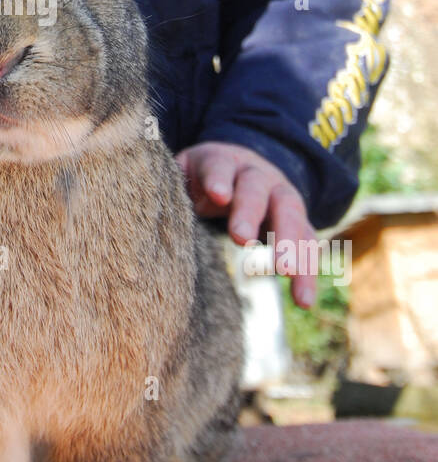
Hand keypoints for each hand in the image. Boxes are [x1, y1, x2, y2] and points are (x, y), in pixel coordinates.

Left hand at [174, 140, 317, 307]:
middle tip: (240, 238)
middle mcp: (257, 175)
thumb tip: (154, 203)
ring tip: (285, 270)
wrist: (242, 171)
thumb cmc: (203, 181)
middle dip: (250, 212)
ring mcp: (282, 197)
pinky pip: (307, 244)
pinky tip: (304, 300)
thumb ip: (176, 187)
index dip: (218, 179)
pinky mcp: (298, 223)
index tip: (218, 196)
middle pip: (256, 188)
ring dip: (288, 242)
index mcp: (224, 161)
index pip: (220, 166)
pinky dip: (307, 272)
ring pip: (290, 214)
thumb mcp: (187, 174)